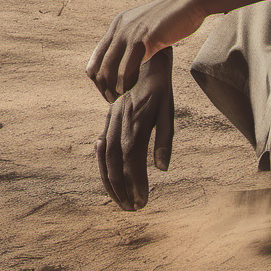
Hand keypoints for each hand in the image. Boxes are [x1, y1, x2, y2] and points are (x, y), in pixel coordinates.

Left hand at [86, 0, 205, 101]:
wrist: (190, 3)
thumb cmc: (174, 17)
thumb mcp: (148, 27)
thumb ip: (136, 38)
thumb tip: (133, 56)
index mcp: (118, 24)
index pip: (96, 57)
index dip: (99, 77)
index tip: (107, 90)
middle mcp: (119, 28)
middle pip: (99, 66)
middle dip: (102, 87)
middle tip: (111, 99)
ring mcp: (130, 33)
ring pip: (109, 69)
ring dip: (113, 88)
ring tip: (119, 98)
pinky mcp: (143, 39)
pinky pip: (126, 68)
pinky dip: (125, 83)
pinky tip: (131, 89)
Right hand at [95, 48, 173, 209]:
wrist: (144, 60)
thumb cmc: (161, 88)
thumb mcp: (168, 110)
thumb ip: (165, 140)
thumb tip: (162, 169)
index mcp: (137, 124)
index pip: (133, 162)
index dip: (136, 184)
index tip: (143, 202)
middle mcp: (120, 124)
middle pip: (116, 164)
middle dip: (122, 189)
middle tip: (132, 209)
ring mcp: (111, 121)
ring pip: (106, 157)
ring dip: (111, 182)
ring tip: (120, 201)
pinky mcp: (108, 117)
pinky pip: (102, 145)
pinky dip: (102, 163)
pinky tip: (106, 175)